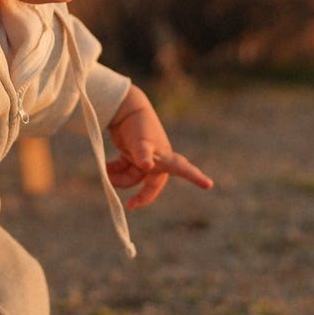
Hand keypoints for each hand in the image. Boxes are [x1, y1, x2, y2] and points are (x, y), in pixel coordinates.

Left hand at [105, 85, 212, 209]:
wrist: (125, 109)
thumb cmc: (137, 125)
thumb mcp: (140, 141)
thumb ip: (143, 154)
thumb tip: (146, 166)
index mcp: (164, 157)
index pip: (183, 169)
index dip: (196, 177)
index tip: (208, 184)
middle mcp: (157, 161)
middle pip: (151, 186)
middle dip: (141, 196)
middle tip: (130, 205)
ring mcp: (144, 159)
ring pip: (133, 178)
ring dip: (119, 179)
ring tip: (106, 173)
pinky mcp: (132, 156)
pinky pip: (123, 170)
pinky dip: (114, 171)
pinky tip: (105, 168)